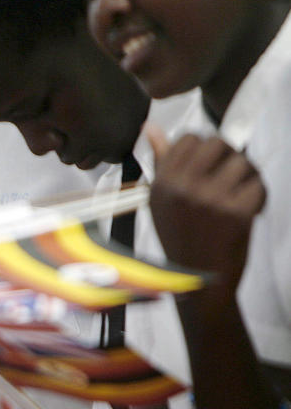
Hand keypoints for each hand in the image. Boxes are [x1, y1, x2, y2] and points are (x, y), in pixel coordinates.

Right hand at [148, 130, 265, 289]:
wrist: (198, 281)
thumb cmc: (181, 237)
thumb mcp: (161, 200)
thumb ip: (161, 162)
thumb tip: (150, 127)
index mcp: (162, 182)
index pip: (190, 138)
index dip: (205, 150)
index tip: (207, 169)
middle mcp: (183, 187)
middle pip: (219, 143)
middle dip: (229, 157)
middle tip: (228, 179)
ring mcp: (210, 199)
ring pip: (243, 162)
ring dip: (247, 178)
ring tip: (238, 197)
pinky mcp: (236, 212)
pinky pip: (258, 185)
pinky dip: (258, 197)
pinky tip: (247, 212)